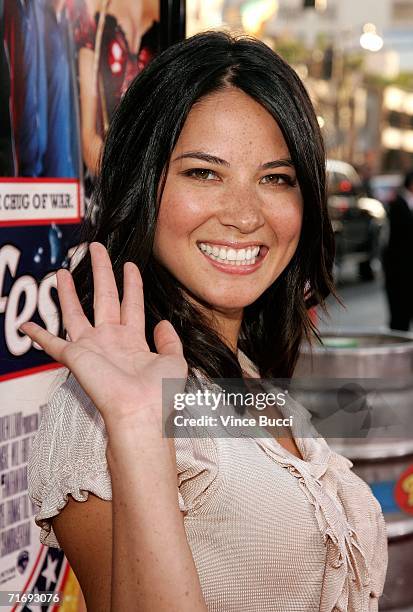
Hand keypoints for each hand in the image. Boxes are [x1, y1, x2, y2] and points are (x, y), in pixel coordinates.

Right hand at [21, 242, 187, 426]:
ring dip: (68, 292)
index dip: (131, 284)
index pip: (132, 304)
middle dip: (101, 272)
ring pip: (76, 312)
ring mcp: (92, 348)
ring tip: (62, 271)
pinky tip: (26, 324)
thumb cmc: (159, 394)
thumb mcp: (175, 361)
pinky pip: (52, 344)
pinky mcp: (76, 357)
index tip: (130, 265)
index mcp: (135, 341)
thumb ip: (170, 340)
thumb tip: (163, 323)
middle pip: (104, 298)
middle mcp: (111, 341)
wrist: (141, 413)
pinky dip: (38, 335)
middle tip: (96, 250)